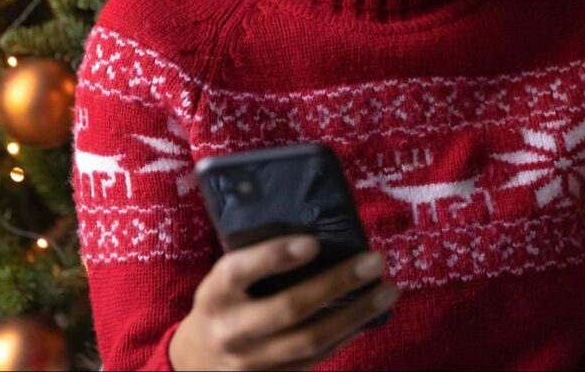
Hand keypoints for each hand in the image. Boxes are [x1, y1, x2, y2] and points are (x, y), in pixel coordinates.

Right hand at [168, 234, 398, 370]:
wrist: (197, 363)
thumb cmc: (223, 301)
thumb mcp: (224, 276)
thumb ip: (256, 257)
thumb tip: (315, 225)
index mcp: (215, 292)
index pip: (239, 270)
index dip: (276, 255)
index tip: (313, 242)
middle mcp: (232, 329)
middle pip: (289, 308)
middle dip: (337, 283)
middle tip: (374, 261)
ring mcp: (253, 361)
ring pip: (311, 340)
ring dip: (356, 313)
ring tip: (387, 291)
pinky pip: (316, 358)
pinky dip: (346, 335)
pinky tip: (369, 316)